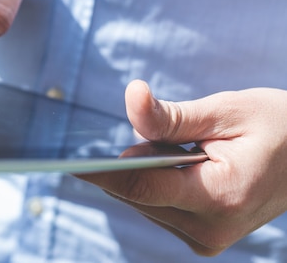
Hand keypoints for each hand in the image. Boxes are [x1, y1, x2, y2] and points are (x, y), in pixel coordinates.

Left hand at [79, 80, 286, 255]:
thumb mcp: (225, 111)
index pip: (142, 188)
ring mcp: (207, 239)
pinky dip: (160, 183)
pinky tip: (189, 167)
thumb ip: (170, 115)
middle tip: (171, 136)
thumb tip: (131, 97)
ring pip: (144, 201)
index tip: (69, 163)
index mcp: (219, 197)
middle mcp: (210, 229)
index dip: (102, 173)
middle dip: (137, 160)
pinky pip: (158, 207)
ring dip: (150, 171)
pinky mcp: (203, 237)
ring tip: (192, 152)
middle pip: (138, 193)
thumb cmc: (276, 126)